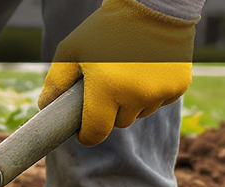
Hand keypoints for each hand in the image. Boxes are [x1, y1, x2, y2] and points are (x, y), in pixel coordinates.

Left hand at [39, 0, 196, 145]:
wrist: (153, 6)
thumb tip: (45, 107)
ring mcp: (159, 93)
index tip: (83, 131)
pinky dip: (152, 93)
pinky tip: (147, 71)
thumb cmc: (106, 28)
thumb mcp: (71, 49)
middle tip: (106, 88)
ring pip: (140, 113)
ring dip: (132, 103)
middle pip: (119, 123)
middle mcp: (136, 96)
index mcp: (106, 90)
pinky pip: (159, 102)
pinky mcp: (179, 86)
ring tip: (127, 75)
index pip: (95, 133)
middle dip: (110, 112)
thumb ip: (56, 81)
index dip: (87, 135)